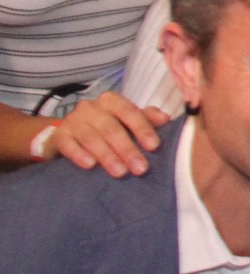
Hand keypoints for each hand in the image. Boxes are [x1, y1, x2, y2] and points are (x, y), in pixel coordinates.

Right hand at [49, 92, 170, 176]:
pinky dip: (79, 154)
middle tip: (140, 168)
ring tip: (120, 172)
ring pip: (91, 137)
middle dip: (127, 149)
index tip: (154, 146)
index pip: (129, 112)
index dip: (142, 128)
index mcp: (111, 101)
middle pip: (111, 127)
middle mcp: (91, 107)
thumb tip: (165, 119)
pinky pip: (68, 144)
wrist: (68, 134)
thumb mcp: (126, 120)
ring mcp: (72, 120)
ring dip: (107, 156)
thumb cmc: (106, 127)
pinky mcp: (59, 136)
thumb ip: (146, 118)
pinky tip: (90, 166)